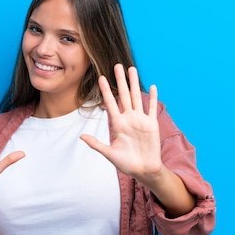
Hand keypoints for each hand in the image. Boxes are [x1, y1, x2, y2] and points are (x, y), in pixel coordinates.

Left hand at [80, 64, 162, 182]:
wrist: (144, 170)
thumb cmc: (126, 163)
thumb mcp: (109, 154)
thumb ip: (96, 144)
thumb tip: (81, 137)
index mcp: (118, 124)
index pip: (110, 103)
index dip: (105, 91)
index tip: (101, 78)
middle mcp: (129, 119)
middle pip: (123, 95)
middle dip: (120, 80)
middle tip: (117, 65)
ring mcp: (140, 120)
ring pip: (137, 97)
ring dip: (134, 83)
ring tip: (132, 69)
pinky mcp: (152, 124)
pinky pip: (152, 108)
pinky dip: (153, 98)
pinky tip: (153, 86)